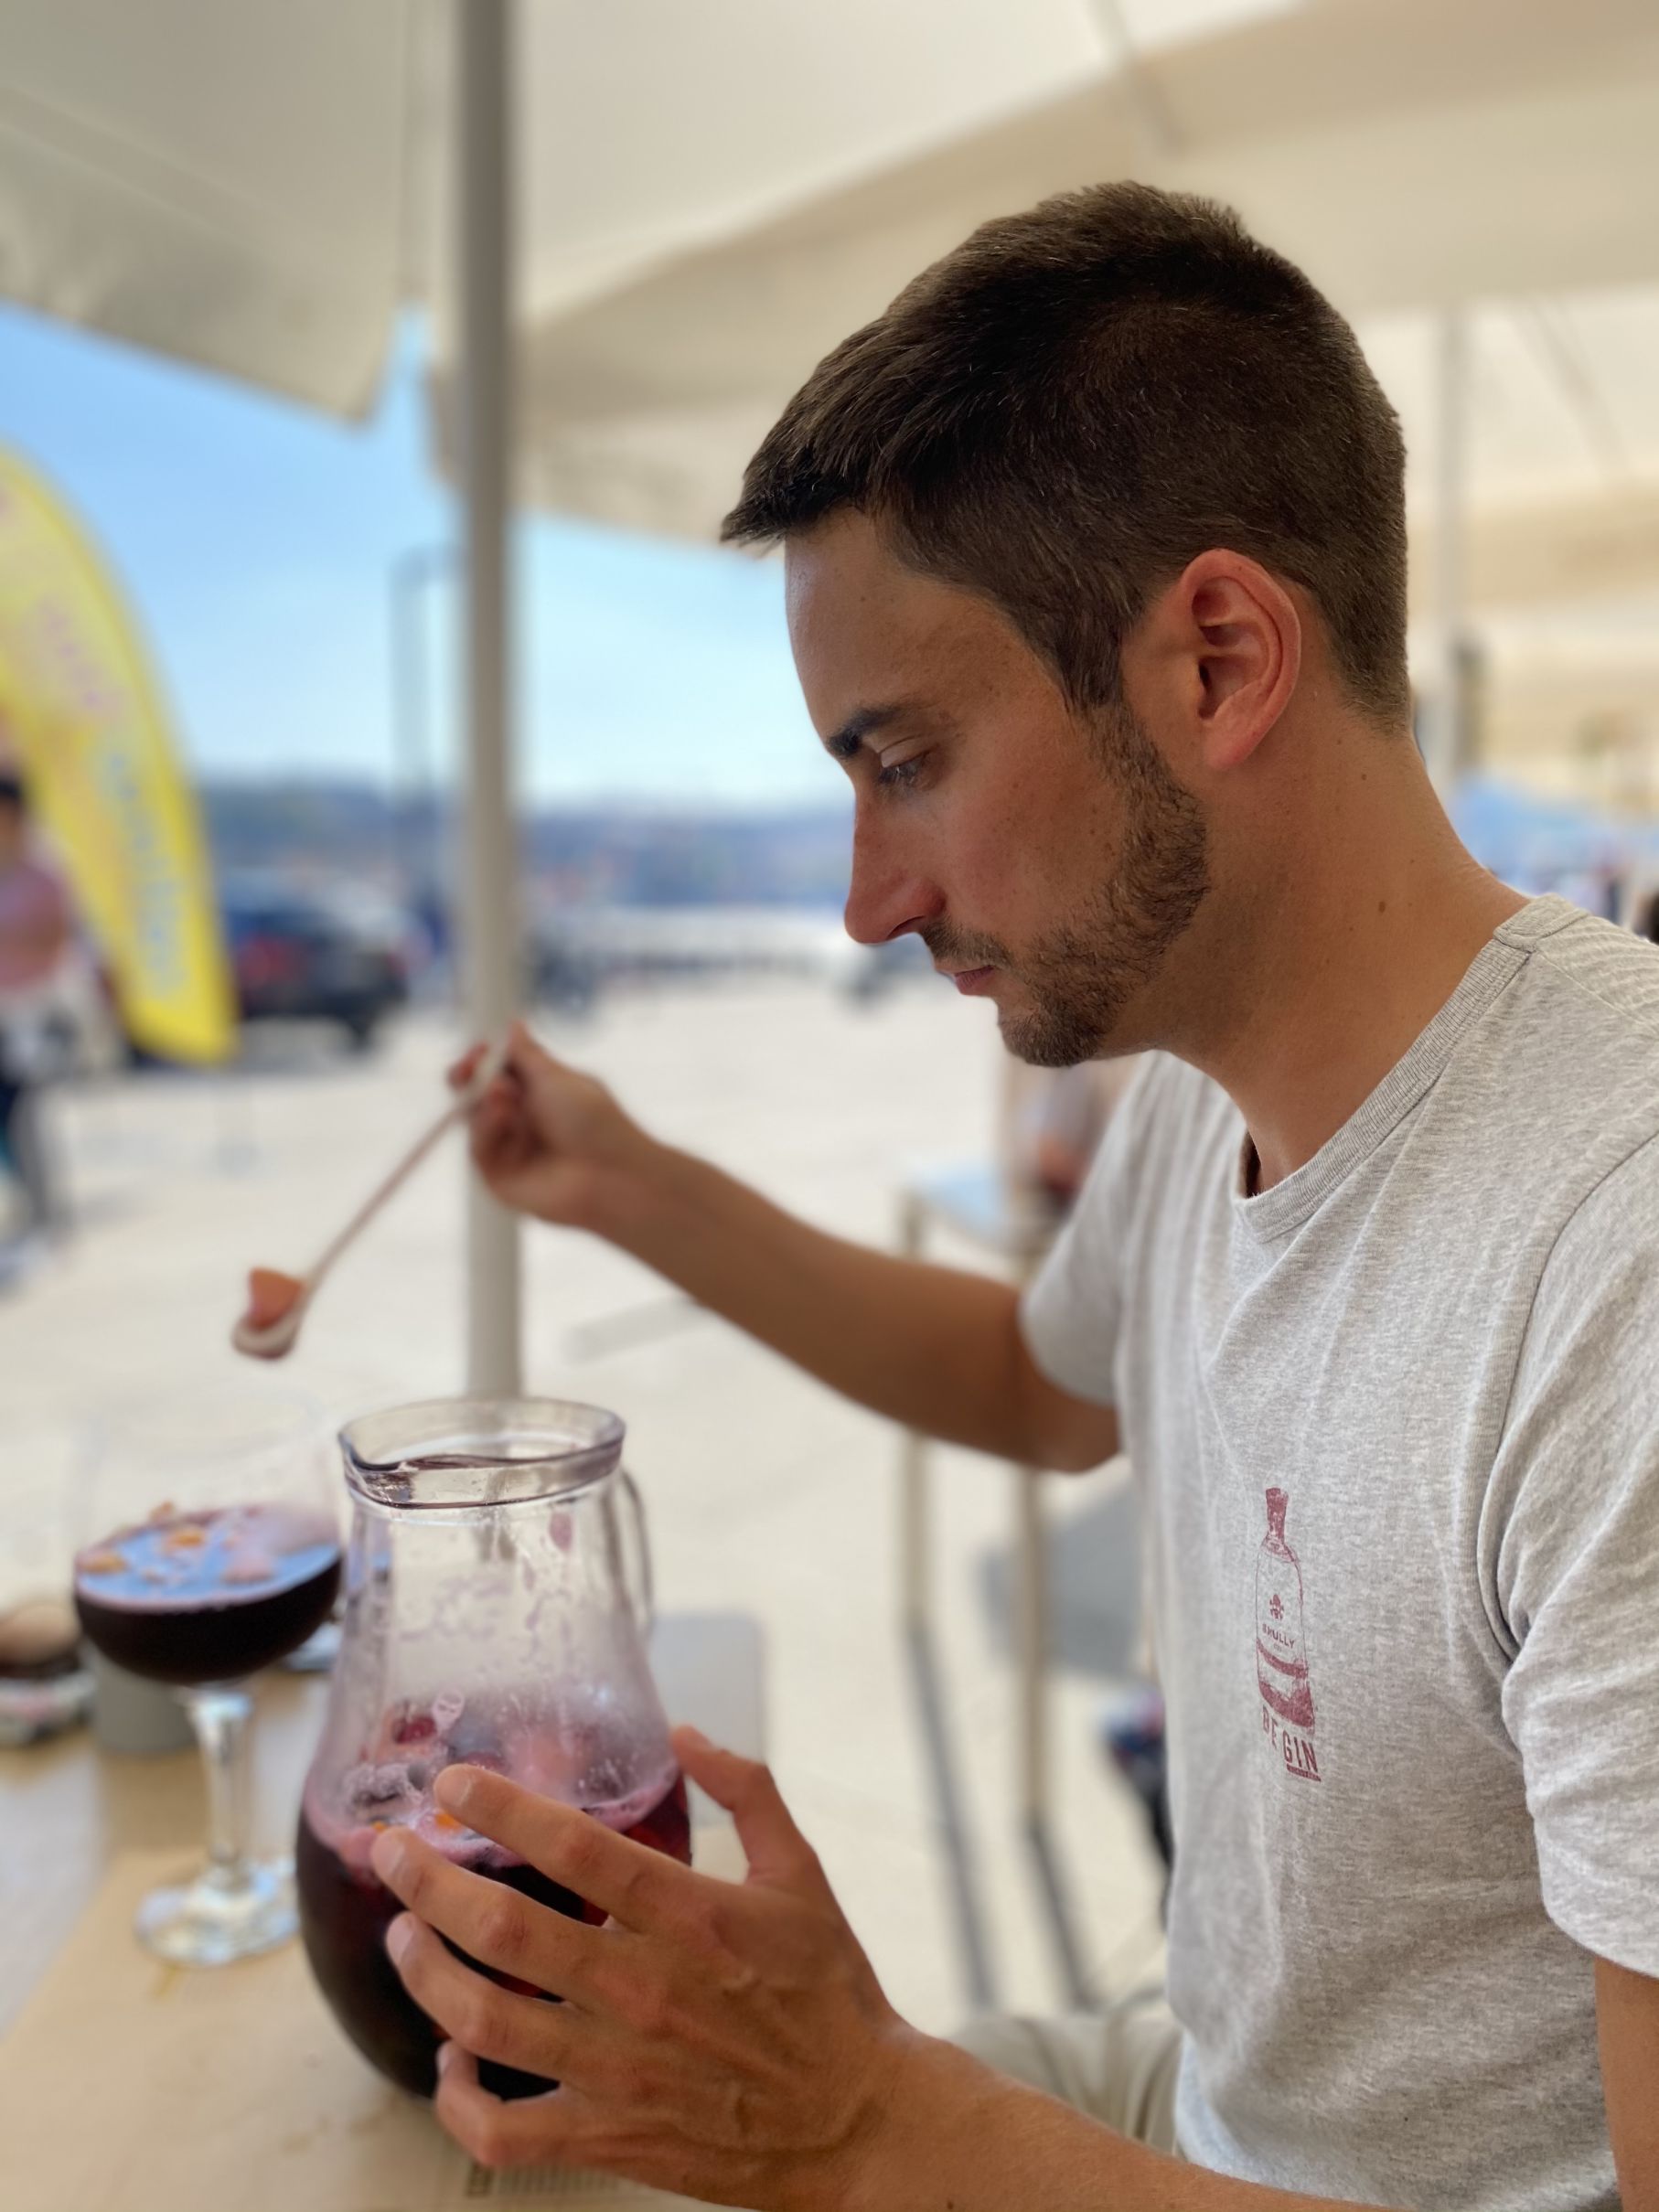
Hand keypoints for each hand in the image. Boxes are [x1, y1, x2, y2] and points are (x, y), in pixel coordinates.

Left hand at [371, 1729, 936, 2208]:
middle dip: (428, 1882)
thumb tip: (684, 1732)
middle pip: (505, 1929)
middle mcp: (645, 1990)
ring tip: (402, 1936)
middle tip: (389, 1850)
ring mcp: (620, 2070)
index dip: (504, 1809)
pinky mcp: (610, 2138)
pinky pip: (504, 2131)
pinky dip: (458, 2098)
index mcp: (693, 1917)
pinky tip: (450, 2055)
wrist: (859, 2123)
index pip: (576, 1849)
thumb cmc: (829, 1993)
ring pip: (486, 2022)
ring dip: (425, 1972)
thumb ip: (748, 1789)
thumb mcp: (803, 1872)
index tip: (453, 1784)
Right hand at [449, 1020, 655, 1230]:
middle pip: (478, 1095)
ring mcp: (510, 1147)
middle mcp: (522, 1118)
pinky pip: (479, 1148)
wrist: (609, 1175)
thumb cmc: (595, 1122)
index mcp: (540, 1091)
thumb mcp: (558, 1077)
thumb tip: (514, 1025)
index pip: (499, 1070)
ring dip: (484, 1101)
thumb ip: (528, 1054)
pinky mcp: (499, 1176)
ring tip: (502, 1093)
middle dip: (468, 1078)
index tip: (478, 1049)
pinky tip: (503, 1117)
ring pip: (475, 1119)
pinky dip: (486, 1128)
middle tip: (467, 1068)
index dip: (484, 1059)